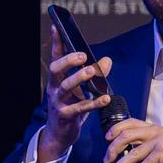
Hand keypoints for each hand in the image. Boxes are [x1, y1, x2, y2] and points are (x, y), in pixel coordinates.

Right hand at [37, 23, 112, 162]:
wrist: (60, 135)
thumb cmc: (71, 108)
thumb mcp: (82, 90)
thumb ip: (96, 75)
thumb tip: (107, 60)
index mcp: (56, 79)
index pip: (56, 57)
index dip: (56, 42)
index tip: (57, 27)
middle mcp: (54, 88)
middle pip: (56, 69)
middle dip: (68, 61)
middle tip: (82, 55)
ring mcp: (58, 102)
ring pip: (66, 87)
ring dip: (79, 78)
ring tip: (91, 71)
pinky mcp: (65, 116)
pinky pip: (79, 108)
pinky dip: (93, 102)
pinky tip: (104, 98)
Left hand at [103, 116, 162, 162]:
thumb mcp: (154, 151)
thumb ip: (140, 148)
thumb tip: (119, 154)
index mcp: (152, 128)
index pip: (129, 122)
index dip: (115, 129)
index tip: (106, 140)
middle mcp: (155, 131)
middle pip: (126, 136)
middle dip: (112, 149)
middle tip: (106, 161)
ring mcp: (160, 141)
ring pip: (132, 153)